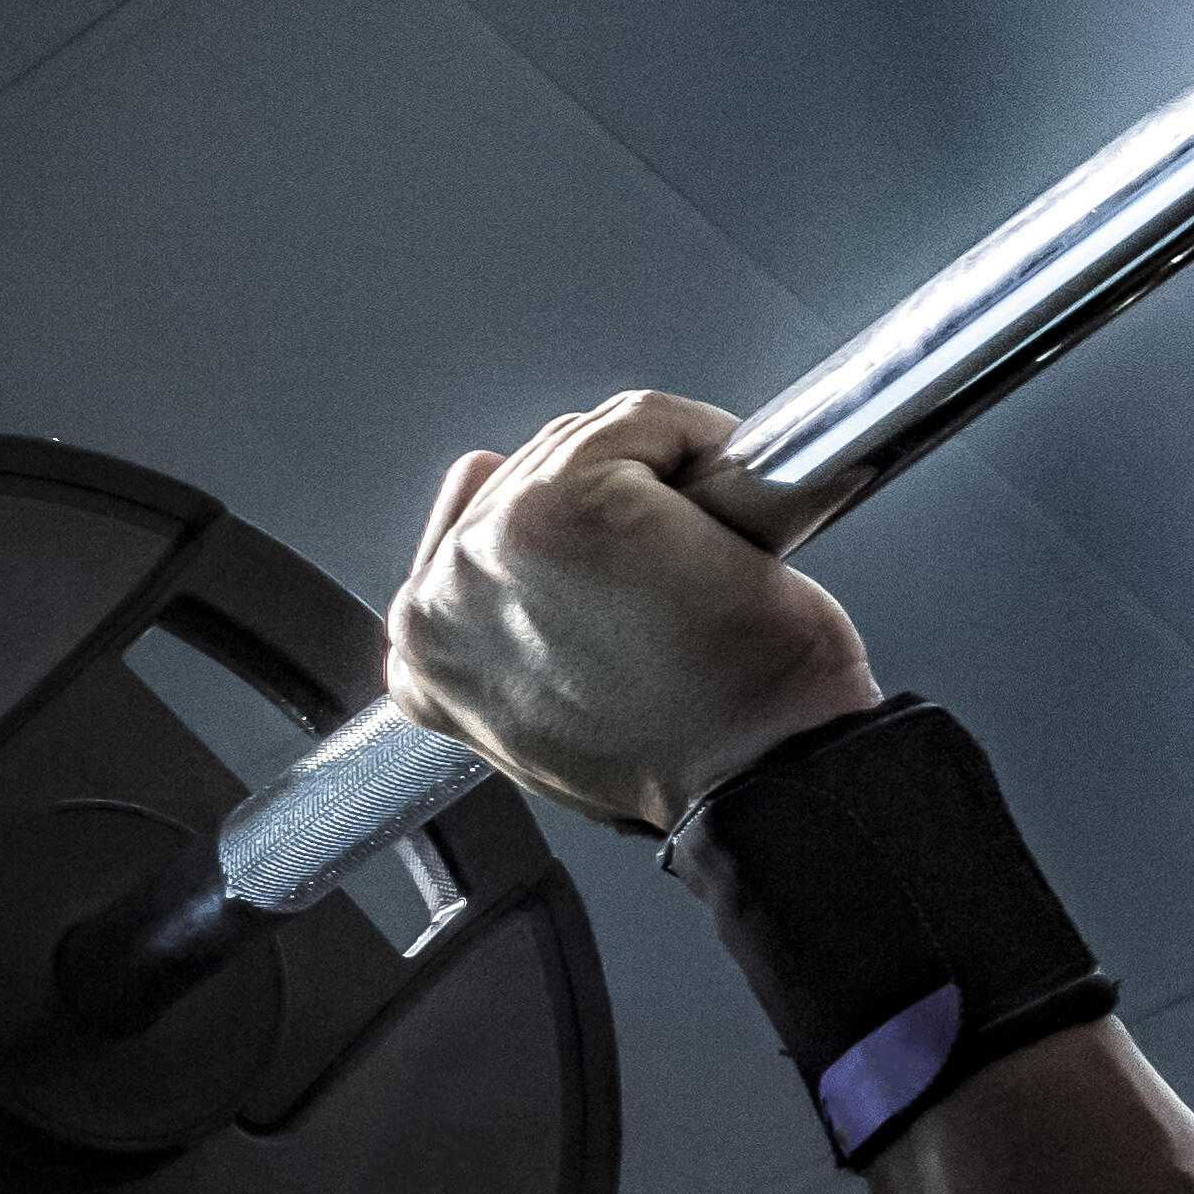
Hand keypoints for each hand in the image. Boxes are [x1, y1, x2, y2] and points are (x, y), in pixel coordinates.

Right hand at [383, 391, 880, 835]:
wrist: (769, 773)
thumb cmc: (702, 748)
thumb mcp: (573, 707)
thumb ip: (528, 629)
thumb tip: (562, 566)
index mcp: (425, 652)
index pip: (489, 523)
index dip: (590, 535)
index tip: (641, 571)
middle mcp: (435, 598)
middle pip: (537, 468)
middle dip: (629, 499)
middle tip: (690, 570)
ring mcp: (491, 547)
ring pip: (593, 442)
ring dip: (667, 478)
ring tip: (706, 560)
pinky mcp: (566, 506)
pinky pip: (643, 420)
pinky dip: (707, 445)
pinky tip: (731, 522)